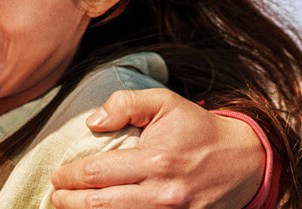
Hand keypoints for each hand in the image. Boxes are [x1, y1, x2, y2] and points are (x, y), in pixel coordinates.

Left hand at [49, 89, 264, 208]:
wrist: (244, 160)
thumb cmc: (198, 130)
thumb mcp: (166, 103)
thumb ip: (126, 103)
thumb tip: (93, 122)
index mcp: (156, 159)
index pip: (96, 173)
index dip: (69, 176)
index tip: (59, 174)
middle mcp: (163, 193)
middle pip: (98, 205)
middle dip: (69, 201)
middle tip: (57, 195)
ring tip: (71, 207)